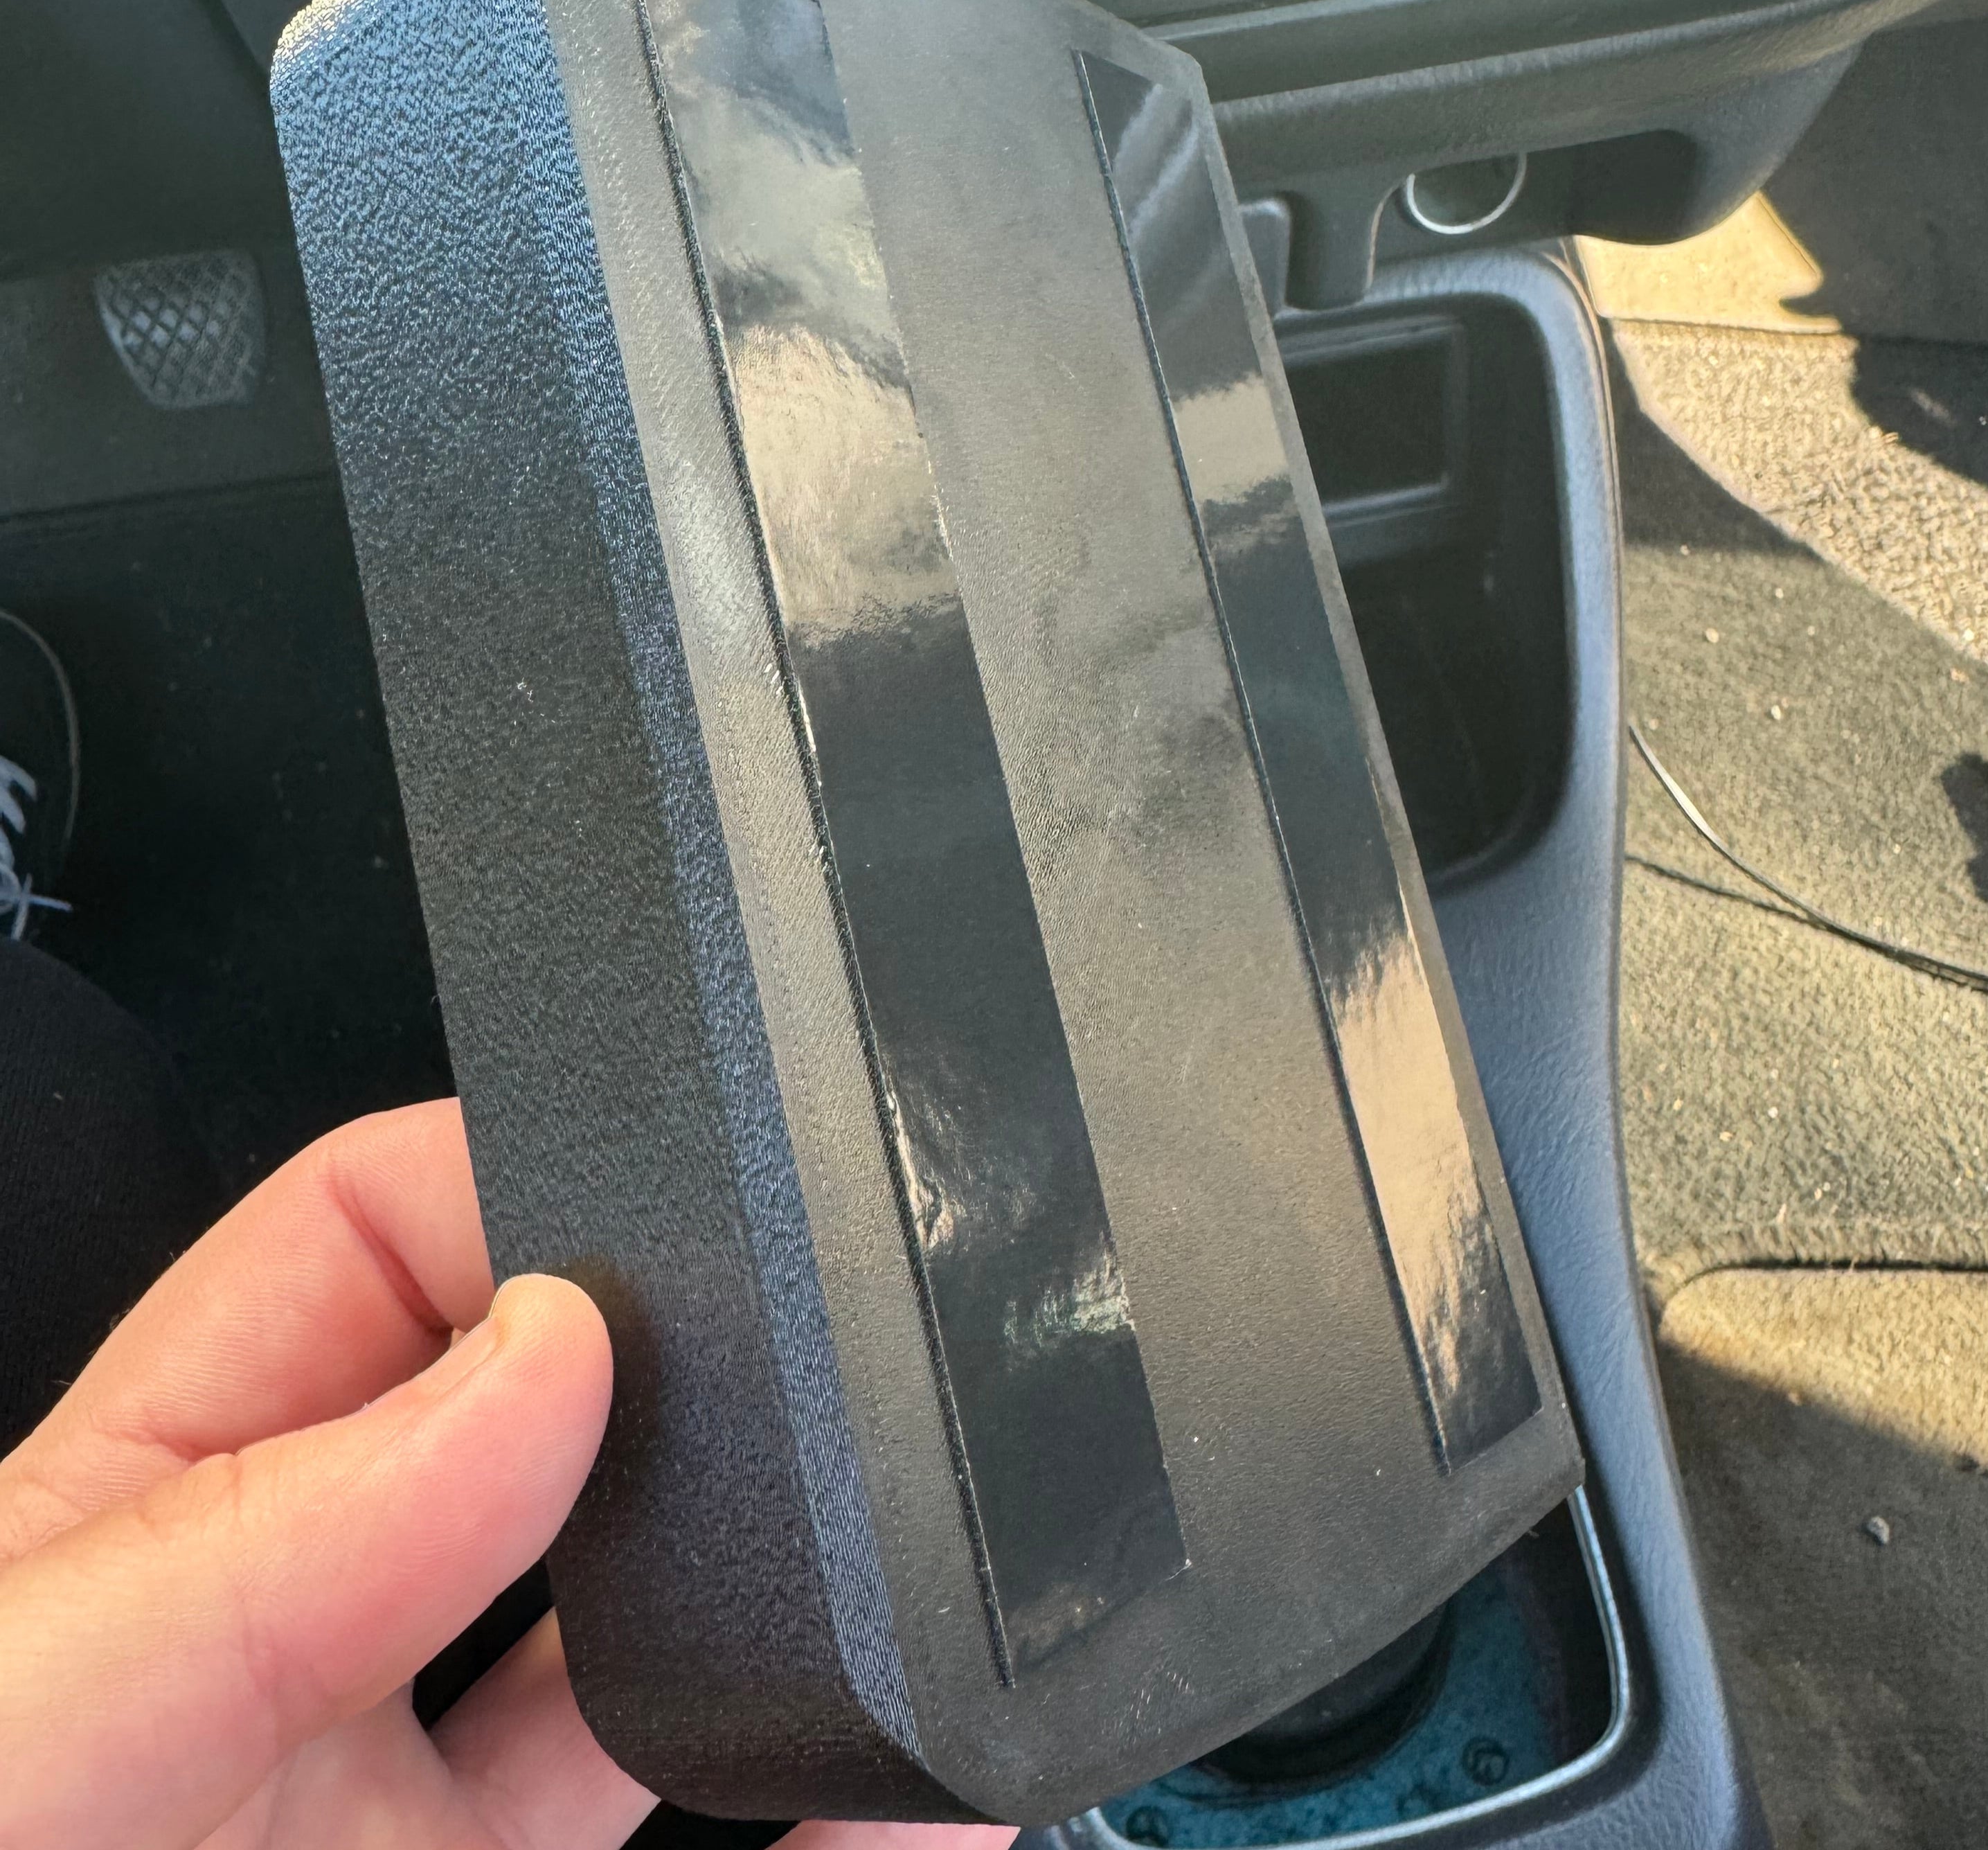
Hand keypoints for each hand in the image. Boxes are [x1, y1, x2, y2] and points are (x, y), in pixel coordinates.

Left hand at [0, 1100, 1017, 1849]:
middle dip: (667, 1382)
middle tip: (799, 1377)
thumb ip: (254, 1550)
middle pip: (536, 1428)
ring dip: (773, 1601)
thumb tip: (538, 1360)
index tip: (652, 1214)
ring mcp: (397, 1808)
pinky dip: (831, 1823)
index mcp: (150, 1522)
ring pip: (633, 1647)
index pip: (360, 1244)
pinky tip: (921, 1803)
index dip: (507, 1179)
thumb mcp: (24, 1732)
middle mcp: (294, 1640)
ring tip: (883, 1557)